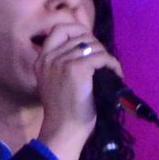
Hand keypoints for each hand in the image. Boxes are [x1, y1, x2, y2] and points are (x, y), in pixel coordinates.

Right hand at [35, 24, 121, 159]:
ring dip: (106, 56)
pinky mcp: (78, 69)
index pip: (59, 29)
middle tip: (104, 62)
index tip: (90, 41)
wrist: (64, 130)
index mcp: (41, 60)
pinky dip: (113, 64)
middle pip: (80, 36)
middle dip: (97, 46)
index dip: (77, 29)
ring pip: (93, 46)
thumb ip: (62, 64)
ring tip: (111, 70)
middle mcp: (50, 58)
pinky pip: (102, 57)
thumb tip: (87, 49)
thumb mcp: (54, 83)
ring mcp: (62, 62)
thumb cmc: (63, 112)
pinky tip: (116, 74)